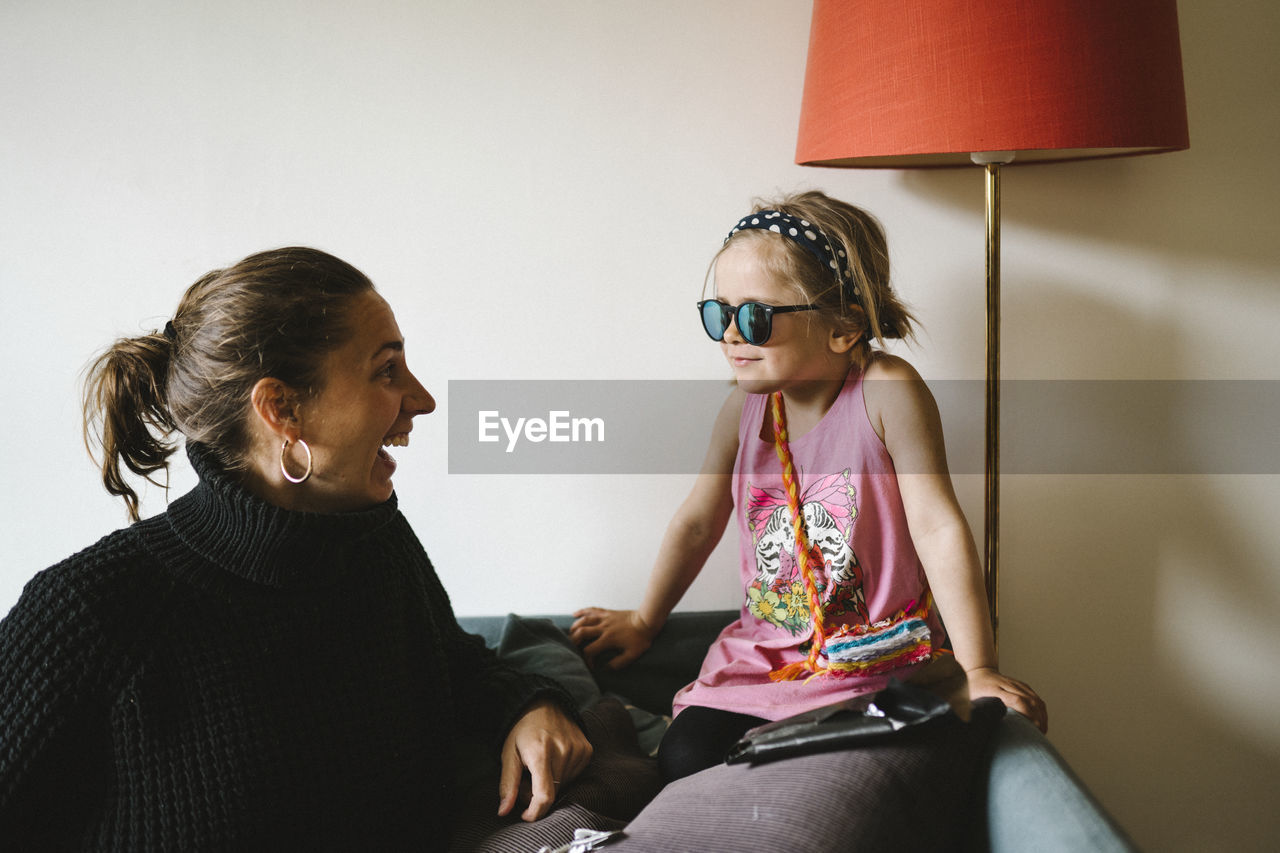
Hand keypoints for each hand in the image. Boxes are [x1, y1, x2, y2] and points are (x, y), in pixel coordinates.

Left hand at [498, 700, 592, 821]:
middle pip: (553, 793)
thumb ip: (508, 785)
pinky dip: (563, 774)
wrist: (544, 703)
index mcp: (540, 753)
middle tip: (527, 779)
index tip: (526, 815)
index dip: (535, 812)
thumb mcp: (508, 754)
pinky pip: (575, 775)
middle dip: (538, 794)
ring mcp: (577, 750)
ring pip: (564, 785)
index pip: (544, 796)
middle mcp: (562, 751)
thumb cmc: (522, 730)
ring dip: (551, 783)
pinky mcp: (587, 750)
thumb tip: (504, 811)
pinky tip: (555, 759)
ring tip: (540, 766)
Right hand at [569, 608, 656, 668]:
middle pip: (581, 633)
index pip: (590, 650)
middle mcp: (603, 628)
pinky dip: (582, 611)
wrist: (647, 620)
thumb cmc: (641, 638)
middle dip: (573, 641)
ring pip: (584, 620)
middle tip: (571, 648)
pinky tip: (575, 614)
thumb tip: (605, 669)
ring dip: (575, 627)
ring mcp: (604, 618)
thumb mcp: (632, 655)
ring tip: (570, 634)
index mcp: (608, 639)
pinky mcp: (607, 612)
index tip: (590, 665)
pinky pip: (592, 610)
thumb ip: (618, 663)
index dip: (587, 659)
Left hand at [966, 667, 1047, 732]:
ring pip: (1034, 698)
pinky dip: (1041, 709)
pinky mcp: (1021, 685)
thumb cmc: (971, 689)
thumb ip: (974, 711)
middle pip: (1029, 700)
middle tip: (1040, 734)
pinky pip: (1035, 696)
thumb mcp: (968, 700)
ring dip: (1041, 714)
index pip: (1016, 700)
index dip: (1026, 713)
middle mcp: (1007, 685)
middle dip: (1038, 718)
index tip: (1032, 727)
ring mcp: (1016, 684)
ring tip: (1043, 730)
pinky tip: (1042, 720)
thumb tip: (978, 727)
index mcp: (993, 689)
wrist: (978, 671)